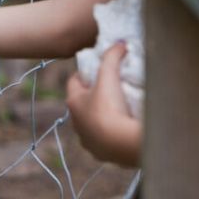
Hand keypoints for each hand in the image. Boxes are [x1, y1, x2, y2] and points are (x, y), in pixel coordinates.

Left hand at [66, 41, 140, 165]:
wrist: (122, 144)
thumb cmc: (110, 107)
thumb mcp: (110, 77)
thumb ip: (112, 57)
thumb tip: (119, 44)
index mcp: (73, 103)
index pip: (74, 82)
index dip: (84, 74)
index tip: (96, 68)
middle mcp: (76, 123)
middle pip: (83, 104)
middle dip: (94, 95)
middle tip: (111, 87)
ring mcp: (88, 140)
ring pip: (93, 124)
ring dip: (103, 117)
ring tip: (121, 109)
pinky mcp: (103, 154)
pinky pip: (106, 141)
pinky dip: (113, 134)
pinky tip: (125, 129)